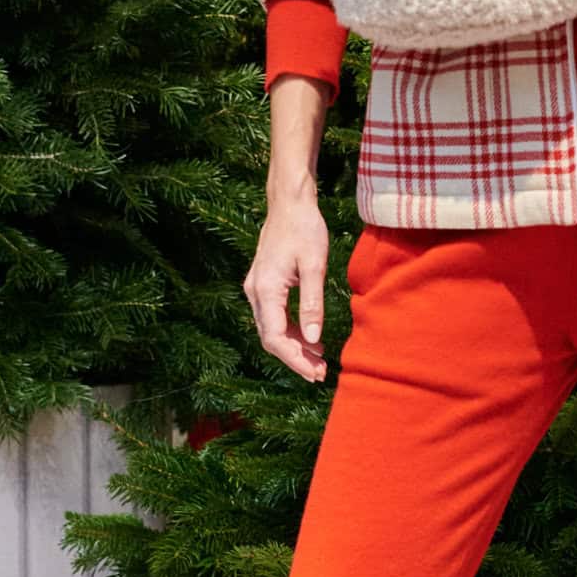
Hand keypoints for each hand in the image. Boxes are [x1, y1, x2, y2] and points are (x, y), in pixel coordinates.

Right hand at [243, 194, 331, 381]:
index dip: (295, 359)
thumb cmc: (304, 229)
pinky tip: (311, 338)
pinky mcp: (263, 285)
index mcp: (266, 289)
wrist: (289, 204)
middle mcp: (255, 292)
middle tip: (321, 373)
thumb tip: (315, 340)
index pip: (275, 338)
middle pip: (271, 338)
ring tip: (319, 360)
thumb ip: (312, 304)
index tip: (315, 372)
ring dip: (294, 346)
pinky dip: (292, 331)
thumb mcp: (314, 266)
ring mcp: (256, 289)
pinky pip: (274, 317)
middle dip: (295, 358)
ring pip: (272, 329)